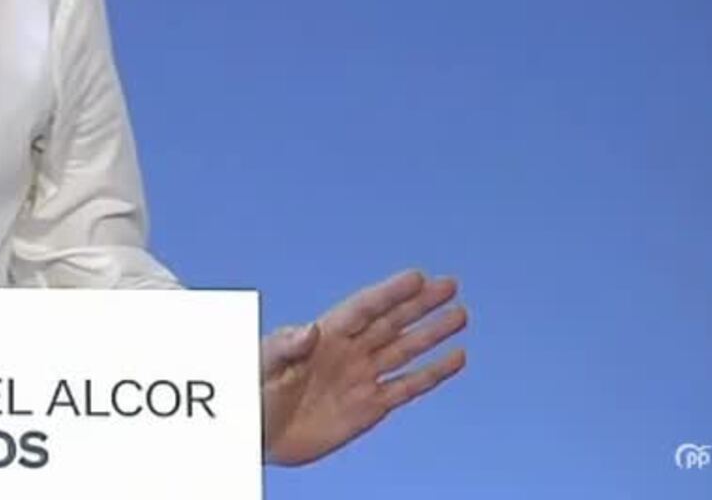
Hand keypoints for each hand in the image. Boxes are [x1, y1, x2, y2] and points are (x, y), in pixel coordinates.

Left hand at [260, 269, 467, 465]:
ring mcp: (360, 378)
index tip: (417, 276)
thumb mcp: (261, 365)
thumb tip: (309, 330)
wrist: (255, 435)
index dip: (390, 293)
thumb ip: (284, 347)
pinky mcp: (369, 407)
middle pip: (391, 322)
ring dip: (432, 333)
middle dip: (420, 304)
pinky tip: (455, 358)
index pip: (364, 308)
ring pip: (405, 350)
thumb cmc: (251, 392)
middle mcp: (347, 352)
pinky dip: (432, 374)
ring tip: (460, 314)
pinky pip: (407, 387)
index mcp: (323, 336)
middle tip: (450, 284)